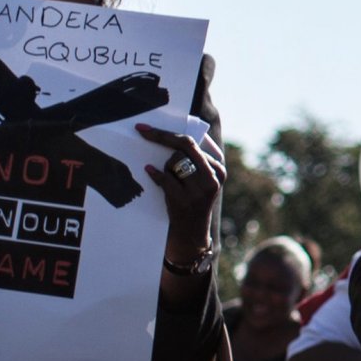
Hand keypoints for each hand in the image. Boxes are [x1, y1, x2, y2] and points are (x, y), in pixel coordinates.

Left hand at [136, 122, 225, 259]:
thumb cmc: (194, 200)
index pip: (193, 141)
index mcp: (219, 168)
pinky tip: (150, 171)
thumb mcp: (202, 180)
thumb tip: (172, 134)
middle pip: (184, 146)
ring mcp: (199, 190)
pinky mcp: (185, 200)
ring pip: (174, 162)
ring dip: (166, 168)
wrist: (192, 234)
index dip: (170, 132)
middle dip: (161, 137)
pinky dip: (155, 175)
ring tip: (171, 180)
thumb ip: (195, 159)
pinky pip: (164, 178)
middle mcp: (213, 177)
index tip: (150, 126)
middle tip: (142, 131)